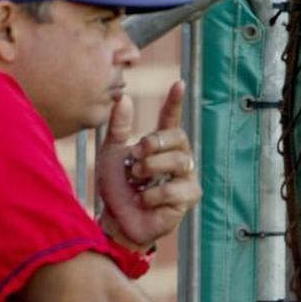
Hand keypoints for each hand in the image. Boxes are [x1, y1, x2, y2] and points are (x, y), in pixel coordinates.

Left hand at [95, 81, 200, 249]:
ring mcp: (186, 178)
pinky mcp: (188, 199)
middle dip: (154, 144)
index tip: (179, 83)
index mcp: (160, 145)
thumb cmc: (116, 187)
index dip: (175, 102)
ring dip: (151, 169)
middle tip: (135, 157)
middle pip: (179, 138)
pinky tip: (144, 199)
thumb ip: (118, 128)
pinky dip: (152, 194)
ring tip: (137, 179)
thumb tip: (123, 98)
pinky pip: (175, 189)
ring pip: (178, 161)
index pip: (171, 119)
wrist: (115, 218)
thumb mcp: (111, 154)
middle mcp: (178, 158)